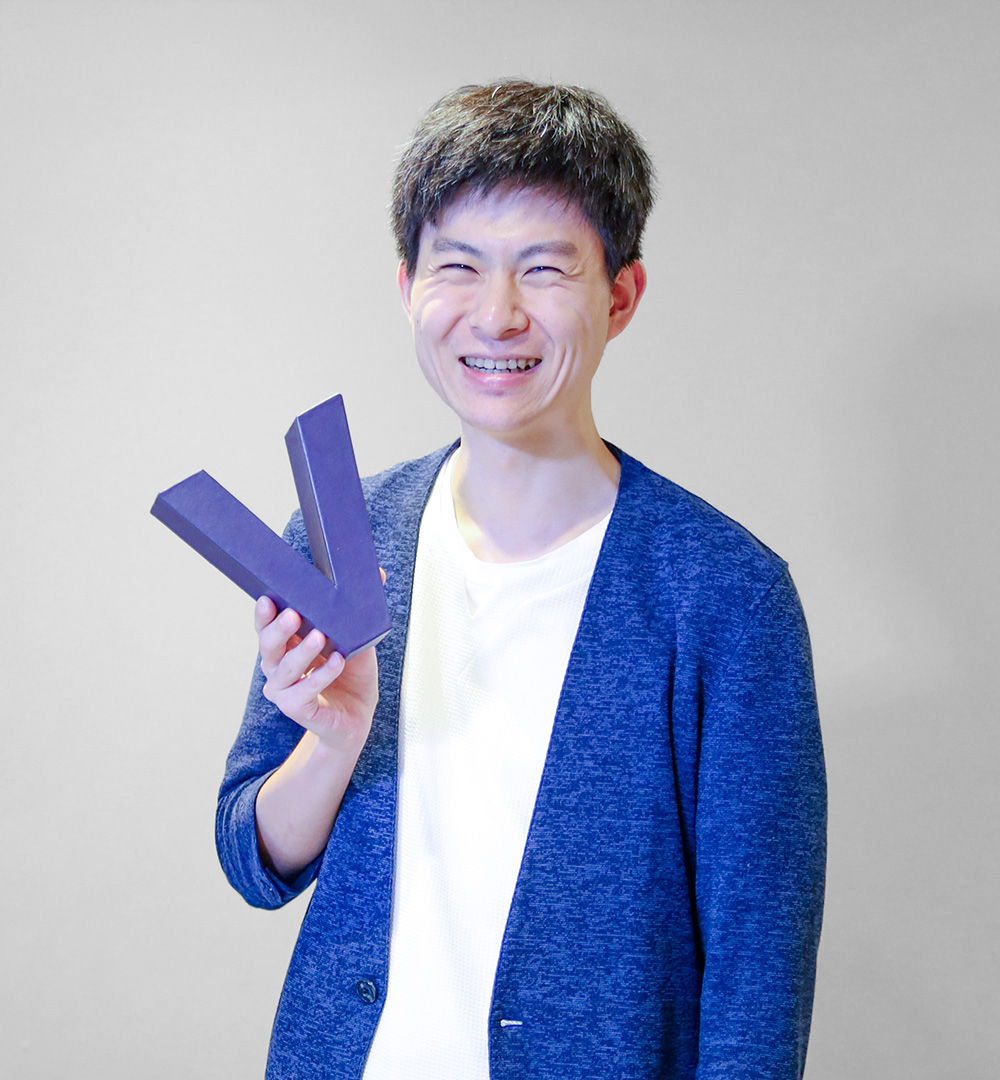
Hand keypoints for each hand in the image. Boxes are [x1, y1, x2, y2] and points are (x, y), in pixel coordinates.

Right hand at [254, 597, 378, 750]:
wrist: (358, 713)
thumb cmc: (350, 672)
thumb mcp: (357, 637)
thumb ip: (359, 609)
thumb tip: (377, 573)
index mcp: (285, 644)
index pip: (266, 626)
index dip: (264, 614)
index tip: (268, 598)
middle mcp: (276, 666)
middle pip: (268, 644)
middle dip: (279, 628)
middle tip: (293, 614)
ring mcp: (283, 689)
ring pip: (286, 668)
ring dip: (303, 651)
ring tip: (319, 636)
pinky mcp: (296, 708)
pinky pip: (306, 690)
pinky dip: (322, 675)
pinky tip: (338, 662)